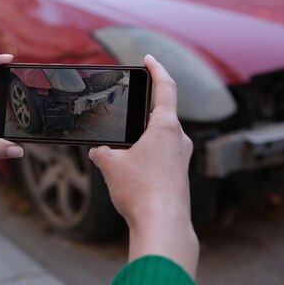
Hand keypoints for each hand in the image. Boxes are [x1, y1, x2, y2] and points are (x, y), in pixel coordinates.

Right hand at [88, 55, 198, 277]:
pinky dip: (148, 155)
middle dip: (142, 111)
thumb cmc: (140, 192)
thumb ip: (103, 152)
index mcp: (166, 127)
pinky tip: (132, 170)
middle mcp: (180, 139)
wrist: (162, 225)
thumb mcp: (111, 165)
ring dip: (143, 138)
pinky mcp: (180, 176)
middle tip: (126, 109)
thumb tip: (101, 152)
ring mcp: (183, 159)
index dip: (156, 69)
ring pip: (162, 138)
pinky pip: (163, 156)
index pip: (166, 87)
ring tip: (122, 149)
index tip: (148, 59)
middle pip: (162, 114)